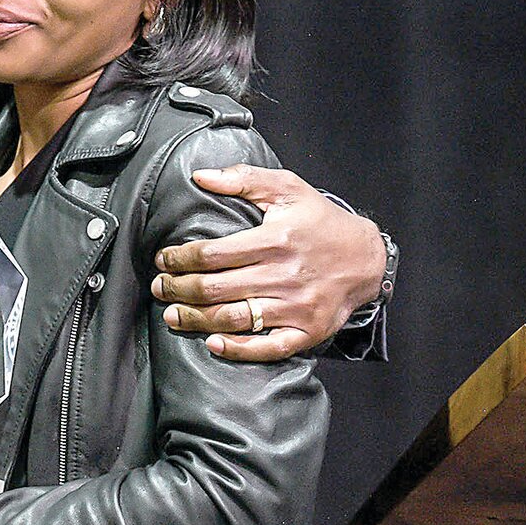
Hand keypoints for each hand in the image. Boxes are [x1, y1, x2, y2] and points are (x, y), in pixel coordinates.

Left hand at [151, 164, 386, 362]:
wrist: (367, 256)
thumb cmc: (320, 220)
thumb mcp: (287, 188)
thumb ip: (243, 179)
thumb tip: (200, 175)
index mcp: (276, 240)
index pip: (214, 254)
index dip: (181, 259)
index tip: (163, 260)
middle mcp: (285, 275)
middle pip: (217, 288)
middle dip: (180, 289)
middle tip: (159, 287)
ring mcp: (297, 307)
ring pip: (235, 318)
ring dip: (197, 319)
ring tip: (172, 315)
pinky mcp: (308, 331)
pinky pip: (269, 347)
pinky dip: (238, 349)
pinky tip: (213, 343)